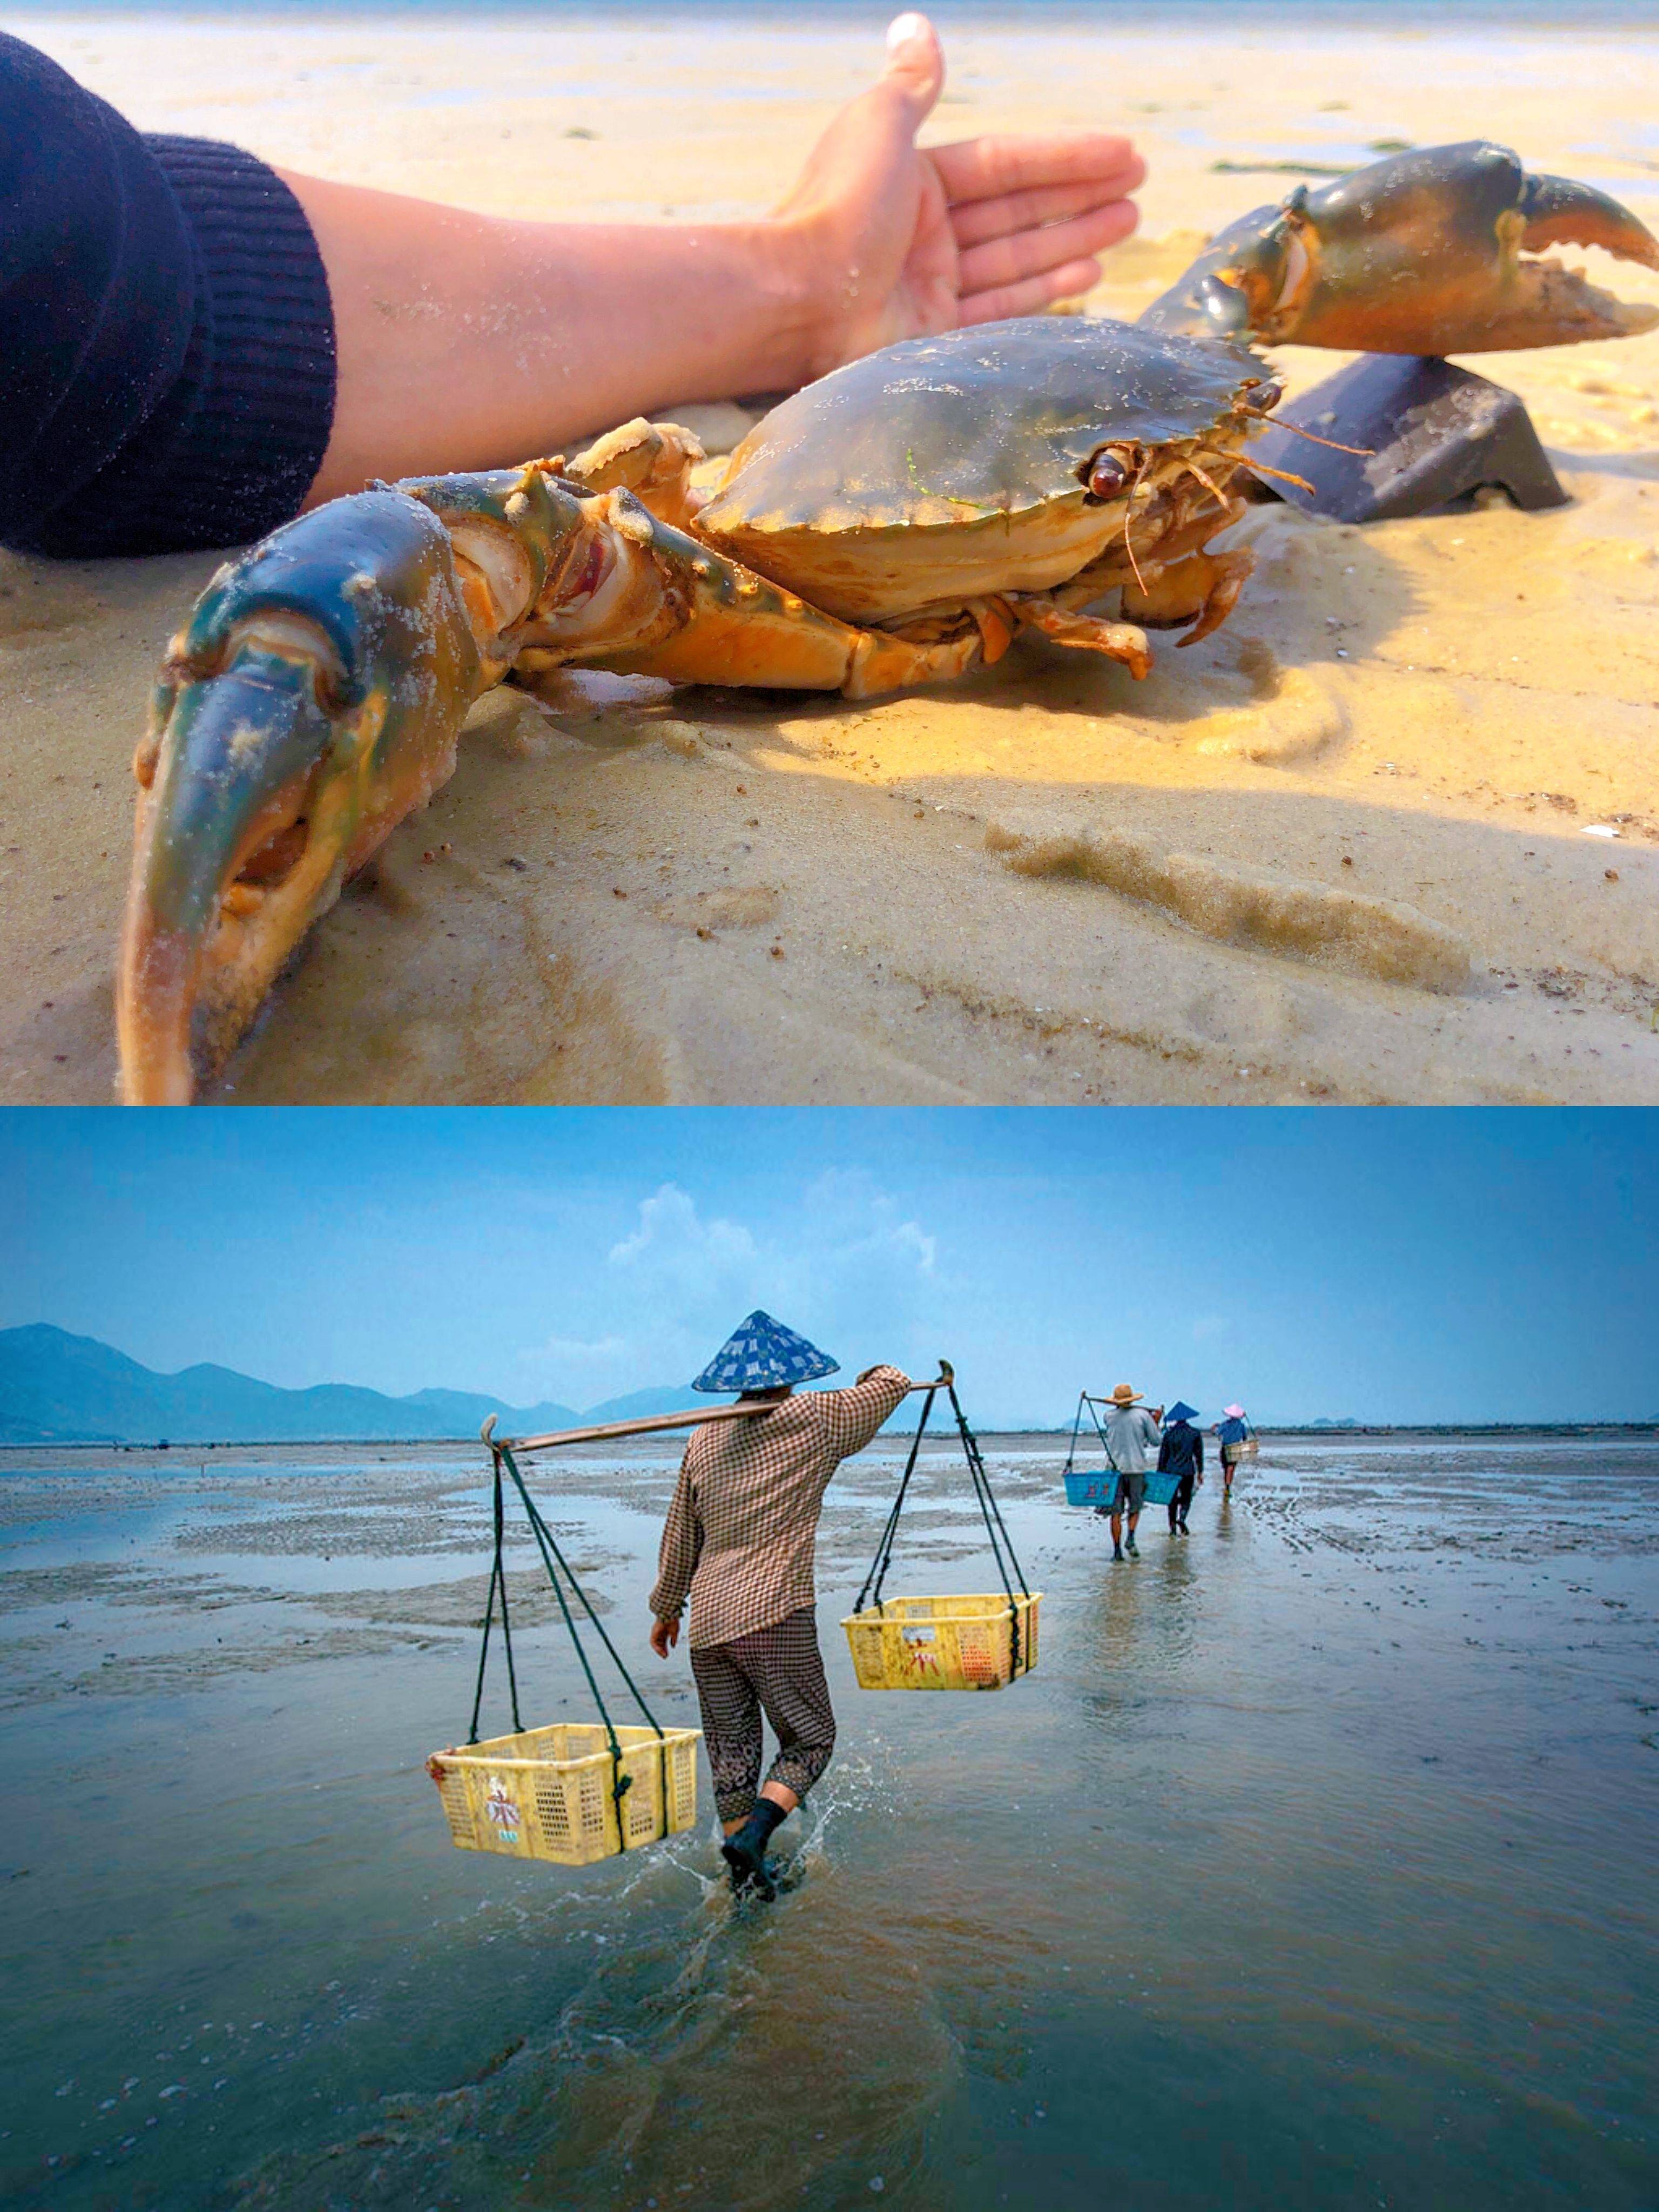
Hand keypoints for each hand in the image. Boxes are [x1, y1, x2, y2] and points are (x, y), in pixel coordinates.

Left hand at [650, 1616, 678, 1658]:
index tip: (667, 1654)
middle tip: (665, 1657)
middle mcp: (659, 1633)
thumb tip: (673, 1646)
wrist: (670, 1614)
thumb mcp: (675, 1632)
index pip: (663, 1642)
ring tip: (664, 1655)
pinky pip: (653, 1642)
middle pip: (659, 1644)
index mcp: (665, 1632)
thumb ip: (673, 1639)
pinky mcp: (653, 1632)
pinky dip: (656, 1647)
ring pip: (655, 1644)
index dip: (665, 1648)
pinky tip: (660, 1651)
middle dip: (662, 1651)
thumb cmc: (673, 1620)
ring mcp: (656, 1632)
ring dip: (659, 1650)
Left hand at [774, 12, 1143, 377]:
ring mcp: (929, 285)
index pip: (1005, 162)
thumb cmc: (836, 206)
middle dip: (1080, 197)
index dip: (1065, 155)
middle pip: (1017, 209)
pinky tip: (1090, 272)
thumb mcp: (879, 124)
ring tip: (1129, 223)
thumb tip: (918, 27)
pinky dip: (1046, 288)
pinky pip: (1001, 307)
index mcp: (913, 178)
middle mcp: (923, 230)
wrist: (796, 297)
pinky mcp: (932, 334)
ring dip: (1075, 238)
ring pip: (1017, 255)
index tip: (1121, 151)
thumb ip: (911, 82)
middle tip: (1139, 187)